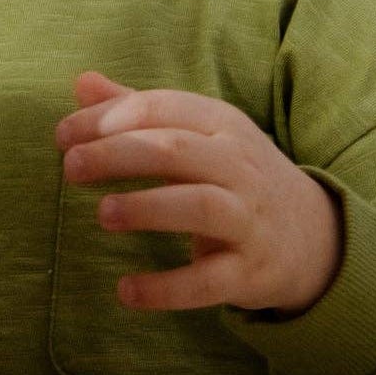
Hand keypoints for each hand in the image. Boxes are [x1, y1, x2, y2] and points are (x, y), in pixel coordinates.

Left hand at [56, 72, 341, 315]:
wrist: (312, 237)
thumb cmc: (232, 176)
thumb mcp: (196, 134)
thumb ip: (138, 110)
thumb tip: (81, 83)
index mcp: (221, 124)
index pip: (163, 108)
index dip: (109, 118)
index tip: (62, 136)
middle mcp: (239, 166)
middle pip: (176, 150)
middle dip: (118, 154)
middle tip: (70, 167)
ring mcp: (248, 219)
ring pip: (199, 206)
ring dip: (147, 208)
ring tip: (103, 213)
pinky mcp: (251, 271)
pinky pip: (210, 280)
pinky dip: (168, 288)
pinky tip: (126, 291)